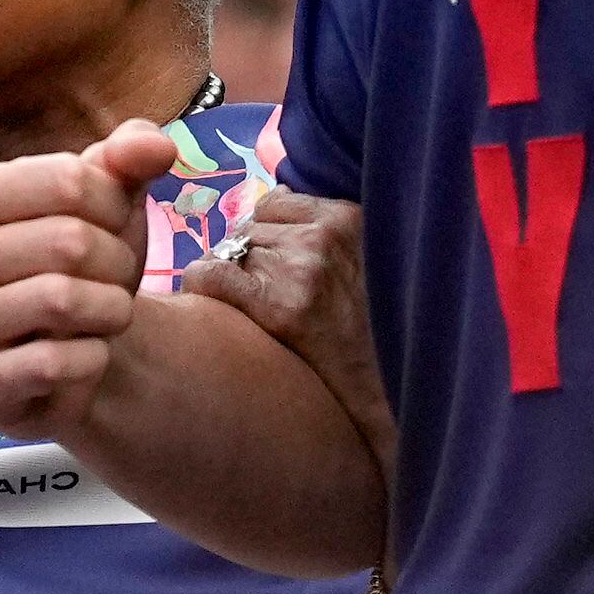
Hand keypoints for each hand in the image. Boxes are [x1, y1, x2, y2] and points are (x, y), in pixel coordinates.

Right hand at [0, 120, 180, 442]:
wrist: (69, 358)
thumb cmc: (84, 269)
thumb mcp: (108, 205)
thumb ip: (129, 160)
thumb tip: (154, 146)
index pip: (70, 180)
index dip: (115, 206)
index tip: (109, 227)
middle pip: (69, 242)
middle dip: (116, 264)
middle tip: (111, 280)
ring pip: (62, 301)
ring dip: (110, 310)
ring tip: (103, 315)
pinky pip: (56, 363)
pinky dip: (93, 359)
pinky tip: (81, 357)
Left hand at [183, 188, 389, 473]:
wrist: (389, 392)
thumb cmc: (374, 332)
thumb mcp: (363, 259)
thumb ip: (323, 231)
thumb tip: (276, 201)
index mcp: (347, 218)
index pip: (273, 204)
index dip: (265, 238)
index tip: (274, 270)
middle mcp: (324, 236)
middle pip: (248, 231)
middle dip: (249, 261)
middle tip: (269, 302)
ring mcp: (302, 269)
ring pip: (230, 253)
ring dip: (235, 281)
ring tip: (265, 318)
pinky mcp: (282, 307)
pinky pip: (211, 275)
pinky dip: (203, 288)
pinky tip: (222, 316)